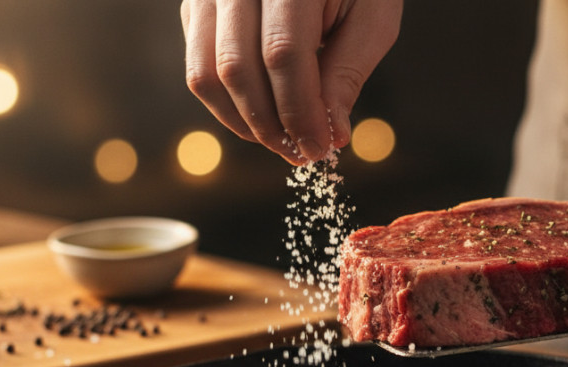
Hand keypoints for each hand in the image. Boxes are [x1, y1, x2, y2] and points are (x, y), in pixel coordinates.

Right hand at [181, 0, 402, 164]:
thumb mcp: (371, 15)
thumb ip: (348, 71)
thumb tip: (330, 134)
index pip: (282, 53)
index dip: (299, 110)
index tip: (319, 147)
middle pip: (237, 68)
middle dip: (271, 125)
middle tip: (301, 152)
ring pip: (206, 74)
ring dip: (244, 122)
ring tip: (283, 140)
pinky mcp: (195, 7)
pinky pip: (198, 68)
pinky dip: (228, 104)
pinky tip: (262, 116)